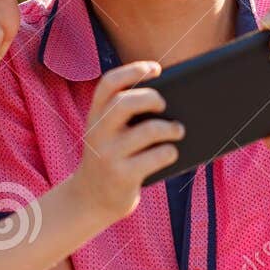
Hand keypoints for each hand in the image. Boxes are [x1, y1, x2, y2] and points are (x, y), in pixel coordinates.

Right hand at [68, 60, 182, 220]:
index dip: (133, 71)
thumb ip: (127, 117)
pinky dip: (169, 152)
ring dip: (170, 128)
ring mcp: (109, 155)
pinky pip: (156, 157)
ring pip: (148, 131)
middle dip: (152, 98)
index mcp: (94, 116)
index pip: (109, 84)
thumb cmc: (110, 158)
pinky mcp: (123, 176)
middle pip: (126, 102)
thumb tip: (172, 102)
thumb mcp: (108, 134)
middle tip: (165, 104)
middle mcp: (98, 132)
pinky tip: (172, 152)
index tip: (157, 68)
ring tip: (179, 129)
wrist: (90, 200)